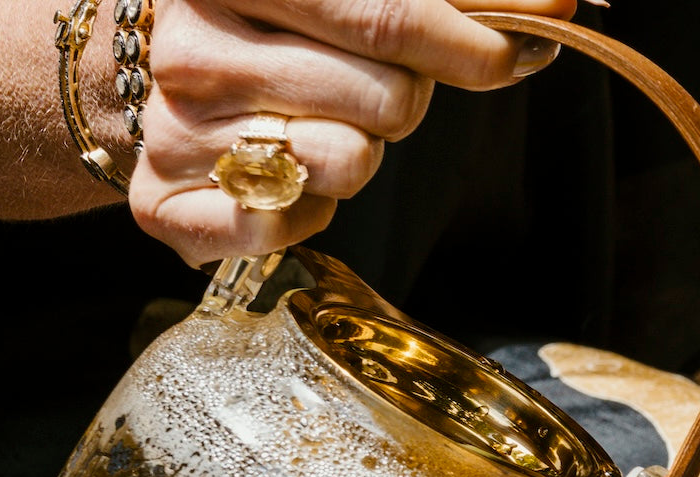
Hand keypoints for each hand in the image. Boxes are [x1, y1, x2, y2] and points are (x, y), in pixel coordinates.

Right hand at [130, 0, 576, 265]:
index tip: (517, 56)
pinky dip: (304, 214)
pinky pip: (284, 231)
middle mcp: (193, 48)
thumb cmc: (269, 28)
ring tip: (316, 127)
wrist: (139, 81)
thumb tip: (560, 4)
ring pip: (345, 165)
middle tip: (368, 90)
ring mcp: (171, 131)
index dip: (471, 46)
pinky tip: (282, 179)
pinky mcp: (165, 208)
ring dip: (357, 156)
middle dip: (403, 101)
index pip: (389, 14)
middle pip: (385, 100)